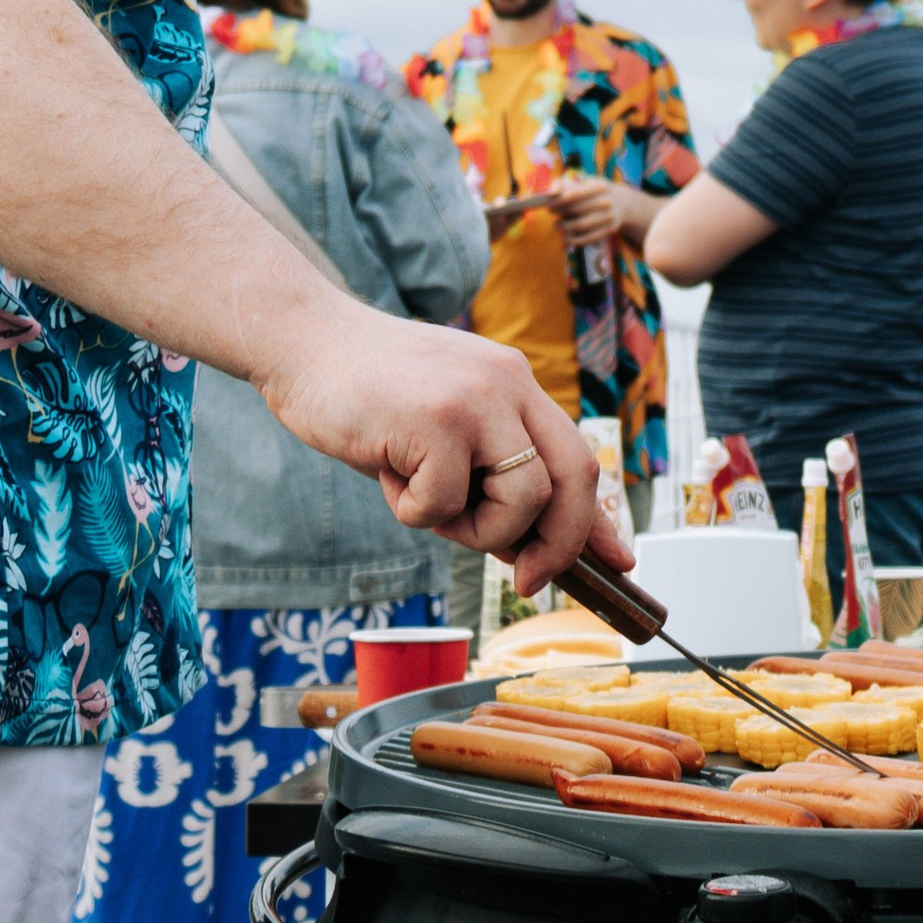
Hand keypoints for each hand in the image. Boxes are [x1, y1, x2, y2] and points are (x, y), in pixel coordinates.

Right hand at [255, 310, 626, 591]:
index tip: (620, 563)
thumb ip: (486, 473)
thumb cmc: (367, 395)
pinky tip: (383, 469)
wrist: (302, 342)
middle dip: (559, 545)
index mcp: (515, 383)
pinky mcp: (436, 419)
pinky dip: (411, 510)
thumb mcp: (443, 427)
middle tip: (529, 580)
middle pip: (574, 479)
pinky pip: (444, 504)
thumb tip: (529, 548)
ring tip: (420, 499)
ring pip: (519, 503)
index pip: (579, 455)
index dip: (600, 519)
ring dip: (472, 530)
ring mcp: (475, 398)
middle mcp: (508, 383)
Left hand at [546, 176, 622, 248]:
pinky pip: (589, 238)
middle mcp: (607, 201)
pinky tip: (566, 239)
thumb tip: (551, 193)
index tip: (549, 204)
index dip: (559, 201)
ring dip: (566, 227)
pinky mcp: (610, 229)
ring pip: (582, 225)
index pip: (575, 194)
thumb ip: (565, 183)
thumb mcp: (585, 181)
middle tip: (551, 213)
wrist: (623, 203)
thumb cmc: (595, 190)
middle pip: (578, 210)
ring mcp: (610, 216)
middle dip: (561, 213)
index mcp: (600, 186)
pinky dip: (575, 240)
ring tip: (558, 225)